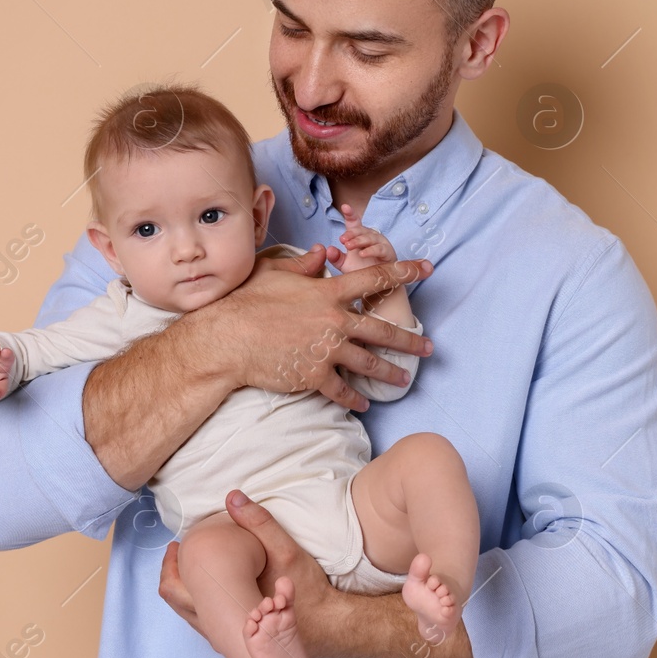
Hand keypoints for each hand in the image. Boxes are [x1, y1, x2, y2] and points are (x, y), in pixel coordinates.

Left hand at [159, 490, 341, 656]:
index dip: (169, 565)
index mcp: (222, 605)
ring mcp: (229, 639)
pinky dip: (203, 602)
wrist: (330, 628)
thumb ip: (258, 524)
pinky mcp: (240, 642)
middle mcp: (219, 628)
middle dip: (172, 576)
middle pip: (177, 604)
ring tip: (192, 567)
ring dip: (187, 590)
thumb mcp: (285, 551)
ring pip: (192, 616)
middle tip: (175, 554)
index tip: (175, 545)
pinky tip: (216, 586)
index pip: (175, 589)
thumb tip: (232, 497)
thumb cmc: (308, 592)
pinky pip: (209, 623)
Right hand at [210, 243, 433, 411]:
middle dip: (409, 339)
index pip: (374, 278)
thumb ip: (305, 264)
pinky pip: (342, 390)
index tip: (426, 269)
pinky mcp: (314, 376)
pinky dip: (354, 399)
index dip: (404, 271)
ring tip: (404, 379)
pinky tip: (364, 404)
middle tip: (429, 347)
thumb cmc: (247, 301)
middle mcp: (335, 321)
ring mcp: (327, 350)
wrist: (228, 338)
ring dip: (389, 372)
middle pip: (382, 330)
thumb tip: (323, 253)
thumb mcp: (275, 272)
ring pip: (368, 363)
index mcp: (328, 292)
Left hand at [328, 203, 396, 272]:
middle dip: (351, 233)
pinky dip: (371, 251)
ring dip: (359, 241)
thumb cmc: (361, 270)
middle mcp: (370, 236)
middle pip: (361, 229)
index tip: (345, 207)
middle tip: (342, 239)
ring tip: (348, 246)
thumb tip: (328, 249)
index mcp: (359, 235)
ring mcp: (380, 243)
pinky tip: (362, 254)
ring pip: (369, 238)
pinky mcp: (388, 253)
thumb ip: (336, 257)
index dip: (350, 214)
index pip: (354, 222)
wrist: (376, 284)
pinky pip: (380, 249)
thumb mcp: (344, 264)